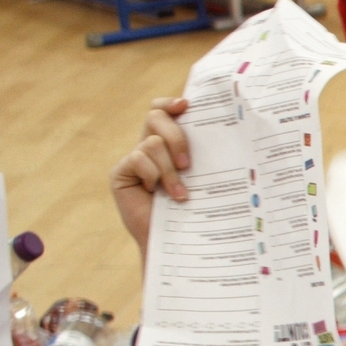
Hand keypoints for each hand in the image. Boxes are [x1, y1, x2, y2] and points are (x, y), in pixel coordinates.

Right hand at [112, 97, 192, 253]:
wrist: (175, 243)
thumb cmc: (195, 211)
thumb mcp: (203, 178)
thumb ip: (203, 154)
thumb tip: (225, 129)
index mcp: (169, 143)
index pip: (163, 110)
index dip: (170, 103)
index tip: (186, 105)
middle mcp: (149, 146)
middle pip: (155, 116)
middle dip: (176, 136)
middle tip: (188, 164)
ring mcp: (133, 159)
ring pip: (151, 143)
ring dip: (169, 170)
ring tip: (179, 193)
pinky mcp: (120, 173)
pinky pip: (138, 159)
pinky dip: (153, 176)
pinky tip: (157, 194)